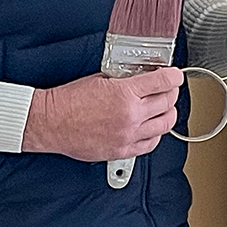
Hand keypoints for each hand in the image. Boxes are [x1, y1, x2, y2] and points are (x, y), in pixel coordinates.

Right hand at [22, 68, 183, 160]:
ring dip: (168, 114)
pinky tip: (153, 128)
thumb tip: (140, 78)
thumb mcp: (99, 80)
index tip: (176, 76)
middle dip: (172, 93)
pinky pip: (150, 144)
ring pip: (164, 125)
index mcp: (124, 94)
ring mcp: (128, 135)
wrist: (51, 123)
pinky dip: (156, 134)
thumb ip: (123, 80)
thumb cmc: (68, 102)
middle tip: (170, 90)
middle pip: (167, 103)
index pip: (162, 82)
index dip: (174, 77)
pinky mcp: (122, 150)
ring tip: (165, 109)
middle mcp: (130, 115)